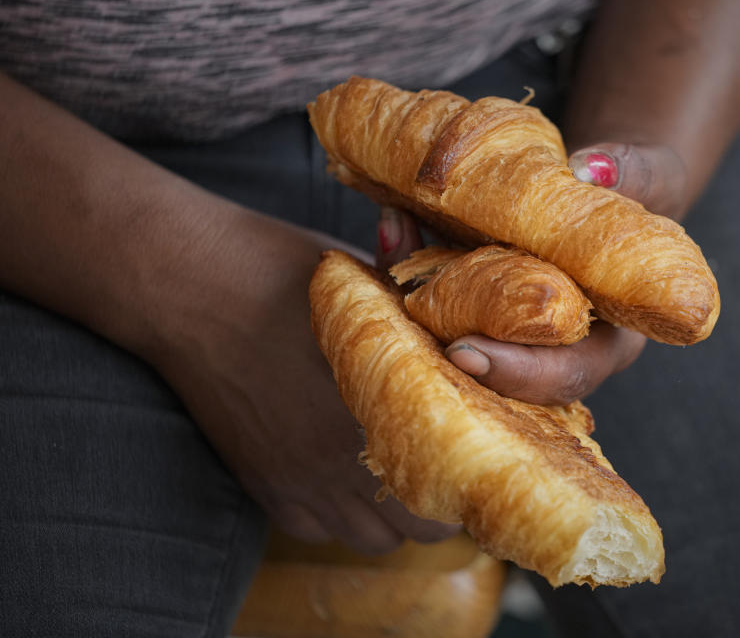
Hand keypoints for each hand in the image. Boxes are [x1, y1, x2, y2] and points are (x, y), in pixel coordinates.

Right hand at [148, 213, 457, 552]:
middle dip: (441, 501)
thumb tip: (472, 332)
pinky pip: (320, 531)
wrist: (193, 287)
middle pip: (424, 526)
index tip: (474, 449)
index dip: (471, 469)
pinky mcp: (266, 487)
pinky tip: (336, 472)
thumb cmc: (285, 273)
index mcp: (385, 404)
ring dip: (391, 515)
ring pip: (375, 540)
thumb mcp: (370, 286)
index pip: (455, 479)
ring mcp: (303, 480)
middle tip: (439, 461)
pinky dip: (338, 515)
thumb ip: (423, 316)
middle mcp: (346, 458)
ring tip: (389, 471)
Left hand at [373, 139, 681, 404]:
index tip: (467, 352)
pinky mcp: (472, 288)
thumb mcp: (652, 176)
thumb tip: (588, 170)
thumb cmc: (641, 189)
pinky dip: (408, 258)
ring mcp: (504, 317)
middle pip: (495, 368)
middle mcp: (547, 339)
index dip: (517, 372)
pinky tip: (393, 220)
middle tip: (406, 323)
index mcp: (603, 336)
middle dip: (445, 349)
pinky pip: (433, 288)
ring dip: (413, 294)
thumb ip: (633, 175)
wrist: (608, 180)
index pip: (563, 372)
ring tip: (394, 236)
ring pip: (452, 328)